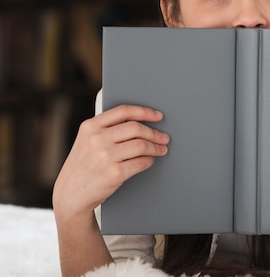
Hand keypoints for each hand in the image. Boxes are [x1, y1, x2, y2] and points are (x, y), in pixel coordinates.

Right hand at [53, 105, 168, 221]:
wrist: (70, 195)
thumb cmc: (84, 166)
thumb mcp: (86, 141)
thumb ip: (107, 129)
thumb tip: (141, 122)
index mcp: (90, 126)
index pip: (123, 111)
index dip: (145, 112)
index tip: (158, 116)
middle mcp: (96, 139)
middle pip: (136, 128)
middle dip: (154, 133)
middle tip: (163, 138)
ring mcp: (104, 156)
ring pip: (142, 145)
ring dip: (156, 148)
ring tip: (161, 150)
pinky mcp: (114, 173)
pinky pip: (141, 162)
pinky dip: (149, 160)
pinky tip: (150, 160)